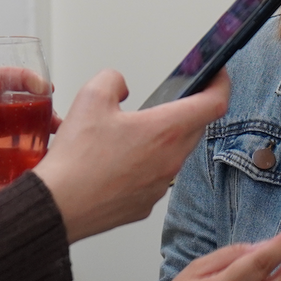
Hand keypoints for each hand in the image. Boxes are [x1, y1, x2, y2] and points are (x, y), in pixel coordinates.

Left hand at [0, 86, 60, 221]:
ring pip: (13, 141)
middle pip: (13, 110)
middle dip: (39, 113)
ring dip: (35, 144)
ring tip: (56, 152)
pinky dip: (18, 176)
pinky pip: (1, 174)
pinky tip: (35, 180)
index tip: (44, 87)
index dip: (22, 80)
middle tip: (59, 125)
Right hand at [32, 70, 229, 242]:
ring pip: (176, 154)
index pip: (214, 103)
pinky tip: (120, 160)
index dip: (222, 84)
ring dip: (166, 139)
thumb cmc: (76, 160)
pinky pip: (156, 177)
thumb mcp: (91, 97)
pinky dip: (147, 164)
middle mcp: (170, 160)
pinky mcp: (145, 204)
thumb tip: (121, 86)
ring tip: (136, 130)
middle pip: (196, 128)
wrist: (59, 205)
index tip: (218, 75)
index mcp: (166, 130)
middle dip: (189, 110)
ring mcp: (160, 186)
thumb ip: (113, 80)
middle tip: (173, 98)